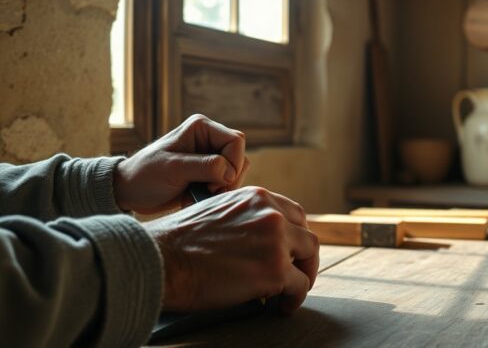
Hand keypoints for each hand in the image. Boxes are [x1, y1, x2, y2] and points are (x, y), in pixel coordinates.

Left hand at [114, 114, 249, 213]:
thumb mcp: (173, 168)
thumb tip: (231, 172)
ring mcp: (210, 157)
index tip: (214, 183)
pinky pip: (228, 183)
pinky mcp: (208, 175)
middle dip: (229, 178)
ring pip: (237, 171)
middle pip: (240, 157)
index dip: (232, 163)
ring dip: (224, 187)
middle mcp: (209, 139)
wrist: (129, 192)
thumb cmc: (145, 175)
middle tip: (209, 191)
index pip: (235, 141)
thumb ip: (205, 166)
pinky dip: (218, 194)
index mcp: (201, 128)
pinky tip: (197, 197)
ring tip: (200, 195)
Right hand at [144, 186, 318, 312]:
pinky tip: (282, 306)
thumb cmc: (178, 243)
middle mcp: (271, 213)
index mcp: (256, 197)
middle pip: (306, 234)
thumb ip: (243, 219)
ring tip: (291, 291)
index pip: (292, 213)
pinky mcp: (276, 269)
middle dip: (304, 256)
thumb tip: (257, 241)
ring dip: (303, 275)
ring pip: (310, 257)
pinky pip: (300, 286)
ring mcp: (276, 240)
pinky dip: (294, 299)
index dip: (295, 235)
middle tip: (297, 272)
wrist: (162, 260)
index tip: (291, 250)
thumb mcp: (217, 212)